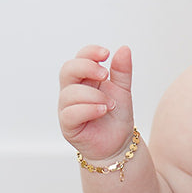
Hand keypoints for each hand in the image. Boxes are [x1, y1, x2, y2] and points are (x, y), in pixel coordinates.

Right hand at [58, 44, 135, 161]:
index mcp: (85, 79)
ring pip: (70, 93)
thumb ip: (122, 71)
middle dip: (86, 68)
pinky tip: (102, 110)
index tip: (106, 53)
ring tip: (110, 104)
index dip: (89, 53)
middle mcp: (72, 91)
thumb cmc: (116, 116)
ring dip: (94, 95)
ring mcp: (67, 108)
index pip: (79, 58)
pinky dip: (88, 109)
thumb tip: (124, 48)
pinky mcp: (68, 125)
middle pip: (67, 70)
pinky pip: (70, 113)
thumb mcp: (123, 90)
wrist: (119, 143)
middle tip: (105, 75)